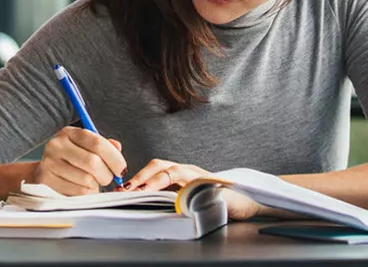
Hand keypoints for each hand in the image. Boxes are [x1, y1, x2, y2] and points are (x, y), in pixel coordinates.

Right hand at [31, 127, 126, 195]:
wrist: (44, 172)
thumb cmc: (70, 160)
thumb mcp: (85, 147)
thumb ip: (104, 146)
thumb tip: (117, 148)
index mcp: (69, 133)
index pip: (98, 143)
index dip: (115, 158)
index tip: (121, 169)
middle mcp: (56, 146)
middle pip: (93, 163)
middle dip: (107, 175)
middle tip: (107, 178)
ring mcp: (49, 164)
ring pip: (87, 180)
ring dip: (96, 186)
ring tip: (91, 183)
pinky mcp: (47, 182)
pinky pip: (78, 193)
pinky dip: (86, 194)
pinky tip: (81, 188)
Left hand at [123, 159, 260, 220]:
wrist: (246, 201)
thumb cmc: (214, 201)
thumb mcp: (185, 198)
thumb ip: (167, 197)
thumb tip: (139, 201)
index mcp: (180, 173)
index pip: (155, 168)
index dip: (138, 176)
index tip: (121, 189)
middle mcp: (189, 171)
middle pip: (161, 166)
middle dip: (142, 176)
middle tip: (127, 189)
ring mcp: (202, 177)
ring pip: (176, 172)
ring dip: (156, 181)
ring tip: (142, 191)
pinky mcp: (216, 186)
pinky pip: (197, 185)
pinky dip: (185, 190)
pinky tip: (176, 199)